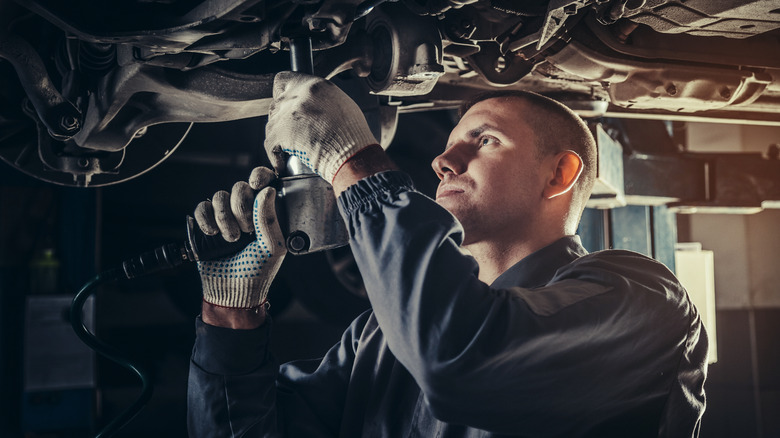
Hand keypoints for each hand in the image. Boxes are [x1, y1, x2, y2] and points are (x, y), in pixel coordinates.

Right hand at [194, 167, 285, 308]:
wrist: (233, 292)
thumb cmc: (258, 271)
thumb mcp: (272, 246)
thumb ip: (270, 218)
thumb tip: (267, 191)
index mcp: (265, 212)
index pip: (263, 181)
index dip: (260, 176)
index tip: (257, 184)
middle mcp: (245, 210)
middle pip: (239, 187)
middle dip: (241, 208)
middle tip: (246, 230)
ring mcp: (224, 216)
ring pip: (219, 196)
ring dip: (224, 218)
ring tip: (231, 239)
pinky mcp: (205, 224)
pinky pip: (202, 207)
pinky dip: (206, 219)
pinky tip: (213, 234)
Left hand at [264, 71, 378, 182]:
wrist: (353, 154)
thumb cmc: (354, 135)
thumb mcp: (342, 105)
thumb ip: (322, 99)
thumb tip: (314, 105)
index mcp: (315, 85)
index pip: (284, 79)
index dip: (282, 92)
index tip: (286, 103)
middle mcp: (299, 95)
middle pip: (277, 102)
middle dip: (282, 117)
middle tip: (292, 131)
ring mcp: (288, 113)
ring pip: (271, 122)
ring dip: (278, 135)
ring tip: (289, 147)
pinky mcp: (281, 133)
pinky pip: (269, 143)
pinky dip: (275, 155)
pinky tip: (282, 162)